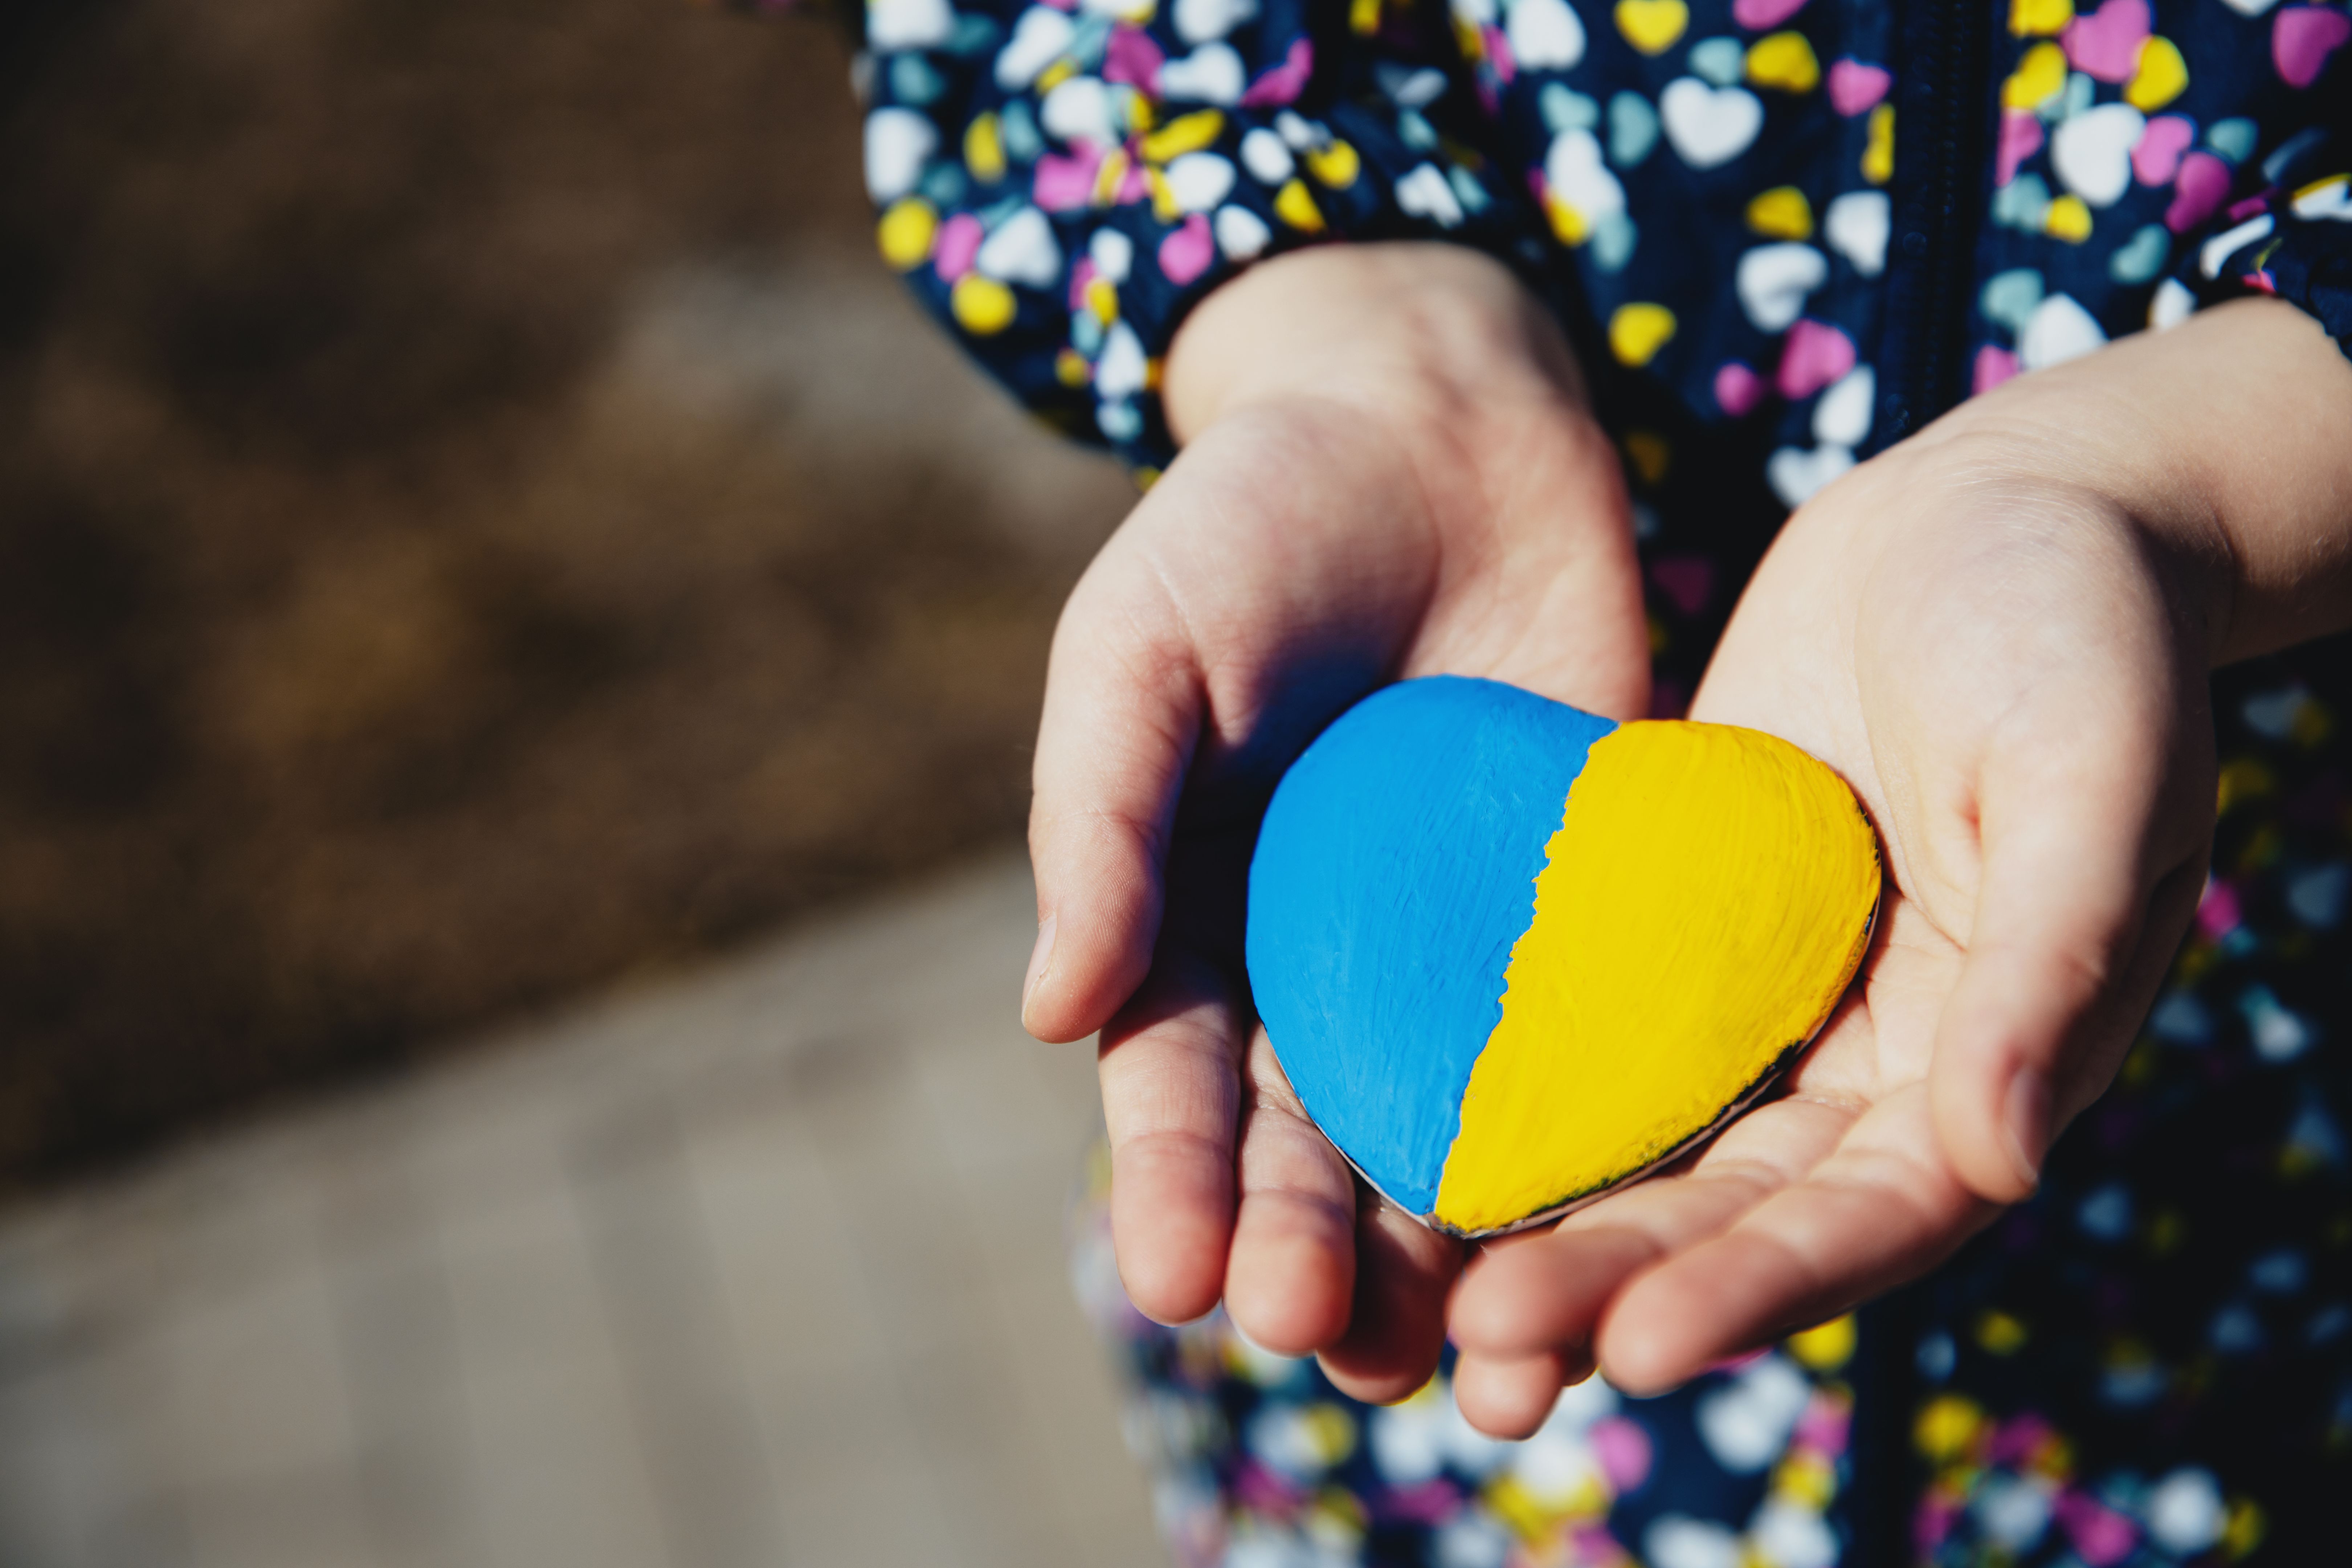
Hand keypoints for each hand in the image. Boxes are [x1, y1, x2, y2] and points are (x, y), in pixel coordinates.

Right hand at [1024, 243, 1650, 1398]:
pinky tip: (1599, 1244)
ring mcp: (1451, 953)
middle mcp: (1316, 965)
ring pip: (1441, 1138)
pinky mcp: (1577, 919)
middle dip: (1307, 1248)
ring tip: (1459, 1364)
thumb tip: (1054, 1012)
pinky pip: (1583, 1051)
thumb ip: (1100, 821)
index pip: (1176, 1082)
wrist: (1440, 427)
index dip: (1172, 1183)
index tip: (1176, 1283)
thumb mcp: (1140, 651)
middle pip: (1309, 1142)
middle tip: (1318, 1343)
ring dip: (1444, 1255)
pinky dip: (1585, 1156)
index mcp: (1189, 920)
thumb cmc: (1252, 522)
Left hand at [1446, 297, 2351, 1431]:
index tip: (1637, 1348)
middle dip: (1616, 1283)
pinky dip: (1520, 1079)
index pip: (1868, 1216)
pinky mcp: (1686, 917)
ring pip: (1649, 1138)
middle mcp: (1870, 1058)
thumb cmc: (2087, 631)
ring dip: (1549, 1218)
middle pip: (1733, 1206)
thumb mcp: (2094, 776)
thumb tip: (2001, 1157)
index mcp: (1985, 1062)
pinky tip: (1408, 1125)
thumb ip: (2052, 963)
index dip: (1759, 1288)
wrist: (2006, 514)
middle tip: (1487, 1355)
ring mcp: (1768, 993)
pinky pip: (1596, 1016)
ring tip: (1430, 1294)